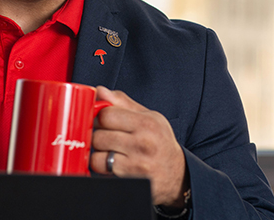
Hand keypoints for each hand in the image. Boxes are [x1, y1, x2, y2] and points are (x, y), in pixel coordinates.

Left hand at [90, 86, 188, 207]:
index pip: (106, 115)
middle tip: (107, 138)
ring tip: (110, 152)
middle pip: (99, 136)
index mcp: (147, 123)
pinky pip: (102, 173)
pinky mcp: (130, 181)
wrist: (176, 174)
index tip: (103, 121)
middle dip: (98, 136)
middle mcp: (143, 143)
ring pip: (97, 156)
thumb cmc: (160, 142)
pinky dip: (103, 169)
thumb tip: (100, 91)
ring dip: (98, 155)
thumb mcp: (149, 118)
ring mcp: (137, 165)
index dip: (99, 117)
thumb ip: (123, 103)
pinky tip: (114, 165)